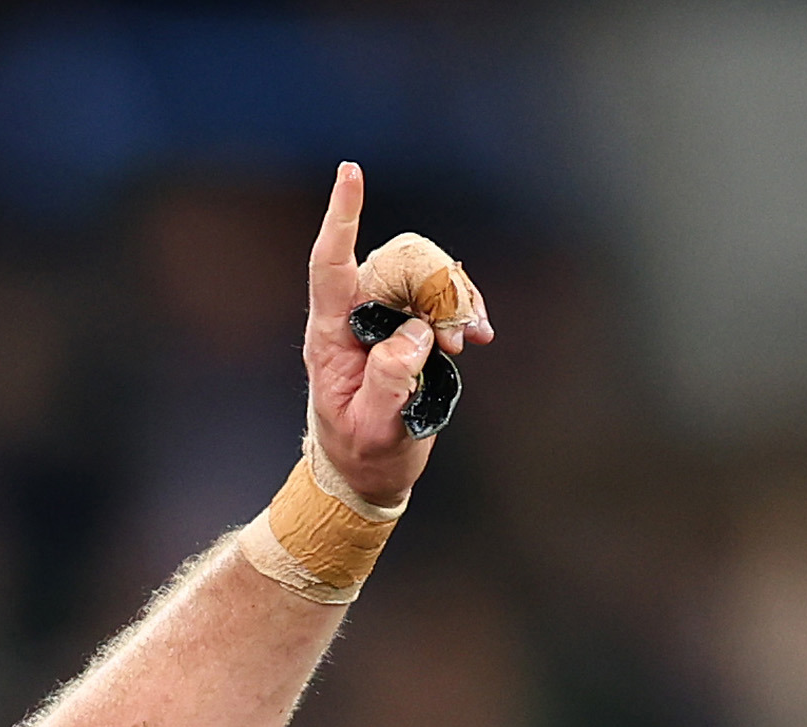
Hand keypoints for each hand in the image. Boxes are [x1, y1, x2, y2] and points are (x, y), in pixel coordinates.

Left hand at [303, 163, 494, 507]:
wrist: (367, 475)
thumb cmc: (362, 454)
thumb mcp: (375, 429)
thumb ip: (389, 384)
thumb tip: (413, 337)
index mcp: (329, 336)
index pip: (330, 265)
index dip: (341, 217)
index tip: (350, 171)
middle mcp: (354, 316)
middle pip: (397, 261)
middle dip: (436, 285)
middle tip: (460, 337)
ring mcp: (384, 317)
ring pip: (426, 271)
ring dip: (456, 297)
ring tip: (470, 341)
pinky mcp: (410, 325)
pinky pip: (442, 292)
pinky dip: (465, 306)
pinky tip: (478, 335)